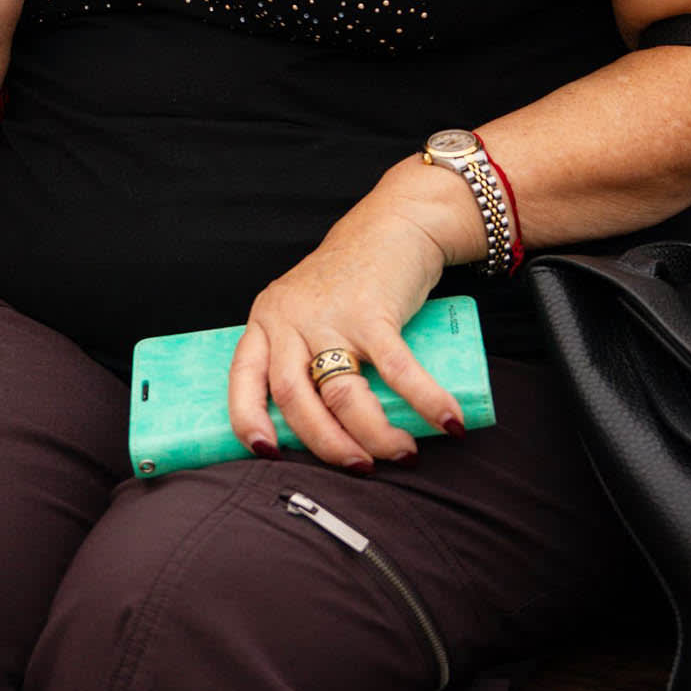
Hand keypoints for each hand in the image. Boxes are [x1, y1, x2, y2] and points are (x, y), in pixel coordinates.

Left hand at [226, 164, 480, 471]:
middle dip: (325, 444)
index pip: (243, 375)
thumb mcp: (308, 311)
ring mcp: (330, 316)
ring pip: (341, 392)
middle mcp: (291, 319)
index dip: (247, 418)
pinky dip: (425, 400)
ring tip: (400, 454)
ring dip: (373, 434)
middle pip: (294, 396)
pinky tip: (446, 422)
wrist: (393, 223)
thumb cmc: (351, 278)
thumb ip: (305, 356)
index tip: (263, 453)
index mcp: (268, 321)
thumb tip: (328, 427)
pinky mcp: (374, 311)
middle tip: (357, 468)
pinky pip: (397, 369)